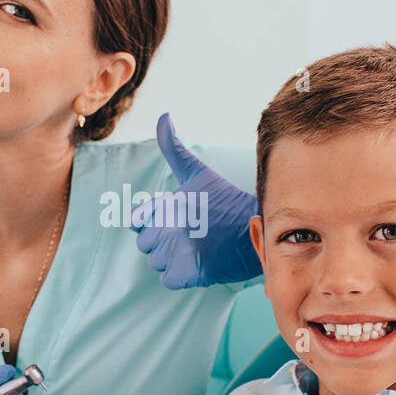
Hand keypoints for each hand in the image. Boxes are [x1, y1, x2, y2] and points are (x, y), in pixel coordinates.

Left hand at [128, 113, 261, 288]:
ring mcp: (180, 252)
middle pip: (146, 244)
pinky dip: (180, 275)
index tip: (176, 219)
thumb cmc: (225, 200)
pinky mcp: (190, 273)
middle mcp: (171, 227)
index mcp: (168, 203)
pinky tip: (198, 262)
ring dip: (172, 258)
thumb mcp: (197, 171)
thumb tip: (163, 115)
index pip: (137, 221)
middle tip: (191, 234)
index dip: (154, 222)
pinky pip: (168, 279)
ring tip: (197, 247)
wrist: (258, 229)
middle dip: (163, 241)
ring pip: (157, 262)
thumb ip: (173, 147)